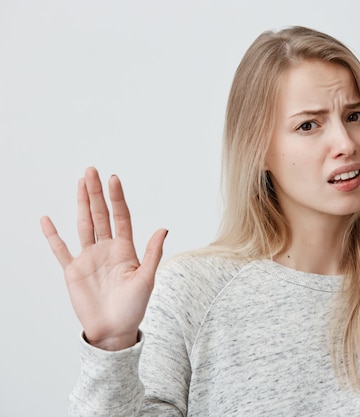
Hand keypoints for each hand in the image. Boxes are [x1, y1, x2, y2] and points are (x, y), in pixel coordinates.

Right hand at [41, 167, 167, 350]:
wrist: (114, 331)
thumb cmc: (134, 307)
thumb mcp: (147, 279)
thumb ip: (153, 253)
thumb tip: (164, 228)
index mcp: (125, 250)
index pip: (121, 217)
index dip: (117, 198)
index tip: (113, 178)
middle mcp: (106, 249)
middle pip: (100, 215)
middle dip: (96, 193)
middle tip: (91, 171)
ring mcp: (89, 258)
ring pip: (84, 225)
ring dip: (81, 205)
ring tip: (80, 183)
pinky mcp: (73, 271)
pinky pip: (60, 250)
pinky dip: (53, 236)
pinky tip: (47, 219)